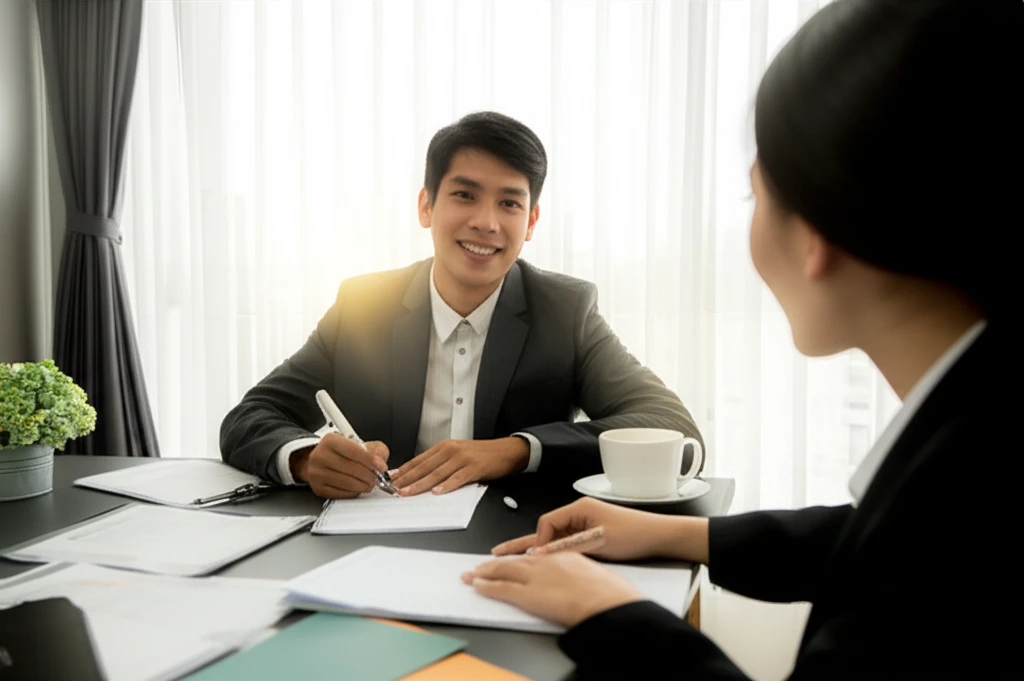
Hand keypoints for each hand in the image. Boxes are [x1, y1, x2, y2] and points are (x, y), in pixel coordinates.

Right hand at [290, 433, 389, 498]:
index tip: (382, 467)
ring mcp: (317, 473)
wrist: (319, 460)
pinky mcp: (318, 488)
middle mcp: (320, 456)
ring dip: (363, 485)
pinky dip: (354, 492)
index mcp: (331, 441)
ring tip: (369, 483)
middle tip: (376, 477)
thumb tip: (381, 461)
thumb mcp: (356, 442)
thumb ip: (373, 449)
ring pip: (347, 483)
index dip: (370, 460)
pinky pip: (341, 494)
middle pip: (351, 468)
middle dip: (369, 475)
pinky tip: (358, 488)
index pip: (353, 451)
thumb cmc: (340, 452)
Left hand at [390, 437, 528, 495]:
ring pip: (437, 473)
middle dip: (407, 479)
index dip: (405, 470)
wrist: (506, 451)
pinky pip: (458, 478)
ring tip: (408, 493)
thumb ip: (440, 463)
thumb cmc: (482, 455)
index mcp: (445, 447)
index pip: (419, 460)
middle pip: (425, 467)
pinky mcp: (474, 467)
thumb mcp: (458, 454)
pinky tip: (437, 492)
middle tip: (393, 489)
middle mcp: (451, 450)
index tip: (392, 479)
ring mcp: (462, 458)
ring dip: (420, 484)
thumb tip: (421, 476)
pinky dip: (446, 485)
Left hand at [461, 552, 642, 627]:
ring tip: (473, 573)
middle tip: (481, 565)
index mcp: (566, 554)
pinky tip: (477, 585)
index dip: (521, 556)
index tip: (513, 558)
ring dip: (486, 572)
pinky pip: (501, 588)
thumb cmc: (610, 592)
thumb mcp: (598, 575)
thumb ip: (582, 576)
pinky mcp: (528, 593)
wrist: (608, 600)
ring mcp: (536, 575)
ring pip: (504, 570)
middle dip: (497, 563)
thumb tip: (582, 584)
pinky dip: (487, 586)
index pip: (537, 553)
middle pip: (516, 559)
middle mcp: (547, 561)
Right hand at [491, 497, 709, 563]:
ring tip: (519, 560)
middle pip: (546, 529)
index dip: (540, 541)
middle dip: (524, 543)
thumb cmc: (634, 533)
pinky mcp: (592, 535)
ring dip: (543, 550)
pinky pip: (567, 544)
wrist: (659, 536)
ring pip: (555, 539)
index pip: (547, 523)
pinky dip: (558, 553)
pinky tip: (551, 563)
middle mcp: (580, 514)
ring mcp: (585, 525)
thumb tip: (542, 554)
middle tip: (500, 551)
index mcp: (579, 508)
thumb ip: (567, 547)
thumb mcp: (597, 542)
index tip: (539, 557)